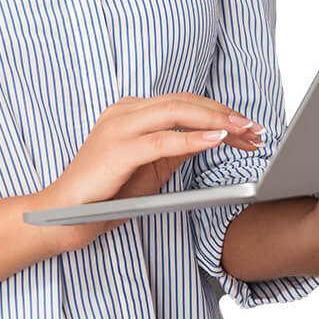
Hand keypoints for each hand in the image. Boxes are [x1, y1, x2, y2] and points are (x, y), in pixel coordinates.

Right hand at [33, 92, 263, 252]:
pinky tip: (216, 139)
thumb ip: (174, 149)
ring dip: (214, 120)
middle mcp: (124, 111)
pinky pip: (161, 140)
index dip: (218, 112)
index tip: (247, 128)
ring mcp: (119, 126)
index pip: (183, 103)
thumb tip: (210, 137)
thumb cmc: (105, 194)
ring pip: (175, 111)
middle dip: (223, 114)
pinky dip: (192, 139)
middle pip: (183, 102)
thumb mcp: (148, 168)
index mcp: (131, 111)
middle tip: (254, 129)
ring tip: (241, 131)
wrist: (64, 216)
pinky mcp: (117, 149)